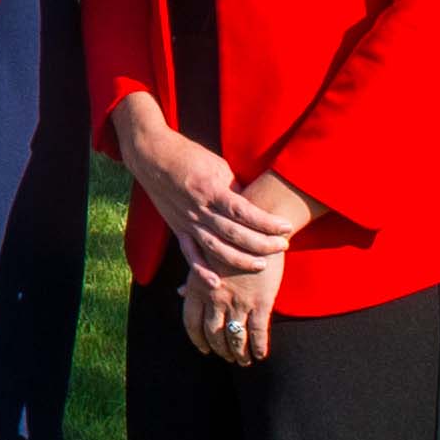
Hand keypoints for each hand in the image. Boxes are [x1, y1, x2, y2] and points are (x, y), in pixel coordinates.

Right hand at [170, 164, 318, 277]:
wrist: (153, 155)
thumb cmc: (189, 156)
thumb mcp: (218, 166)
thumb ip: (235, 189)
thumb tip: (254, 208)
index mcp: (211, 190)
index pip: (244, 212)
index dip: (267, 222)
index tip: (286, 227)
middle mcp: (200, 209)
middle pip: (234, 233)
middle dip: (262, 243)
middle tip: (283, 246)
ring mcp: (188, 222)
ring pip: (216, 248)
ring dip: (240, 260)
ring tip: (262, 264)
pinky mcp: (178, 229)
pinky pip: (190, 254)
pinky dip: (200, 270)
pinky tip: (215, 283)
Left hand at [186, 247, 284, 364]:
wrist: (255, 229)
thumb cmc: (227, 240)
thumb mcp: (202, 256)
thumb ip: (192, 278)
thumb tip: (179, 293)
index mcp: (198, 288)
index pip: (191, 323)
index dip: (197, 339)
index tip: (204, 349)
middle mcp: (215, 299)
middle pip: (214, 334)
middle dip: (220, 349)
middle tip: (227, 357)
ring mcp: (238, 302)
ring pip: (235, 337)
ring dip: (238, 353)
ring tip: (243, 361)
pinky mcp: (261, 302)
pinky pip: (257, 332)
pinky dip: (258, 347)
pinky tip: (260, 355)